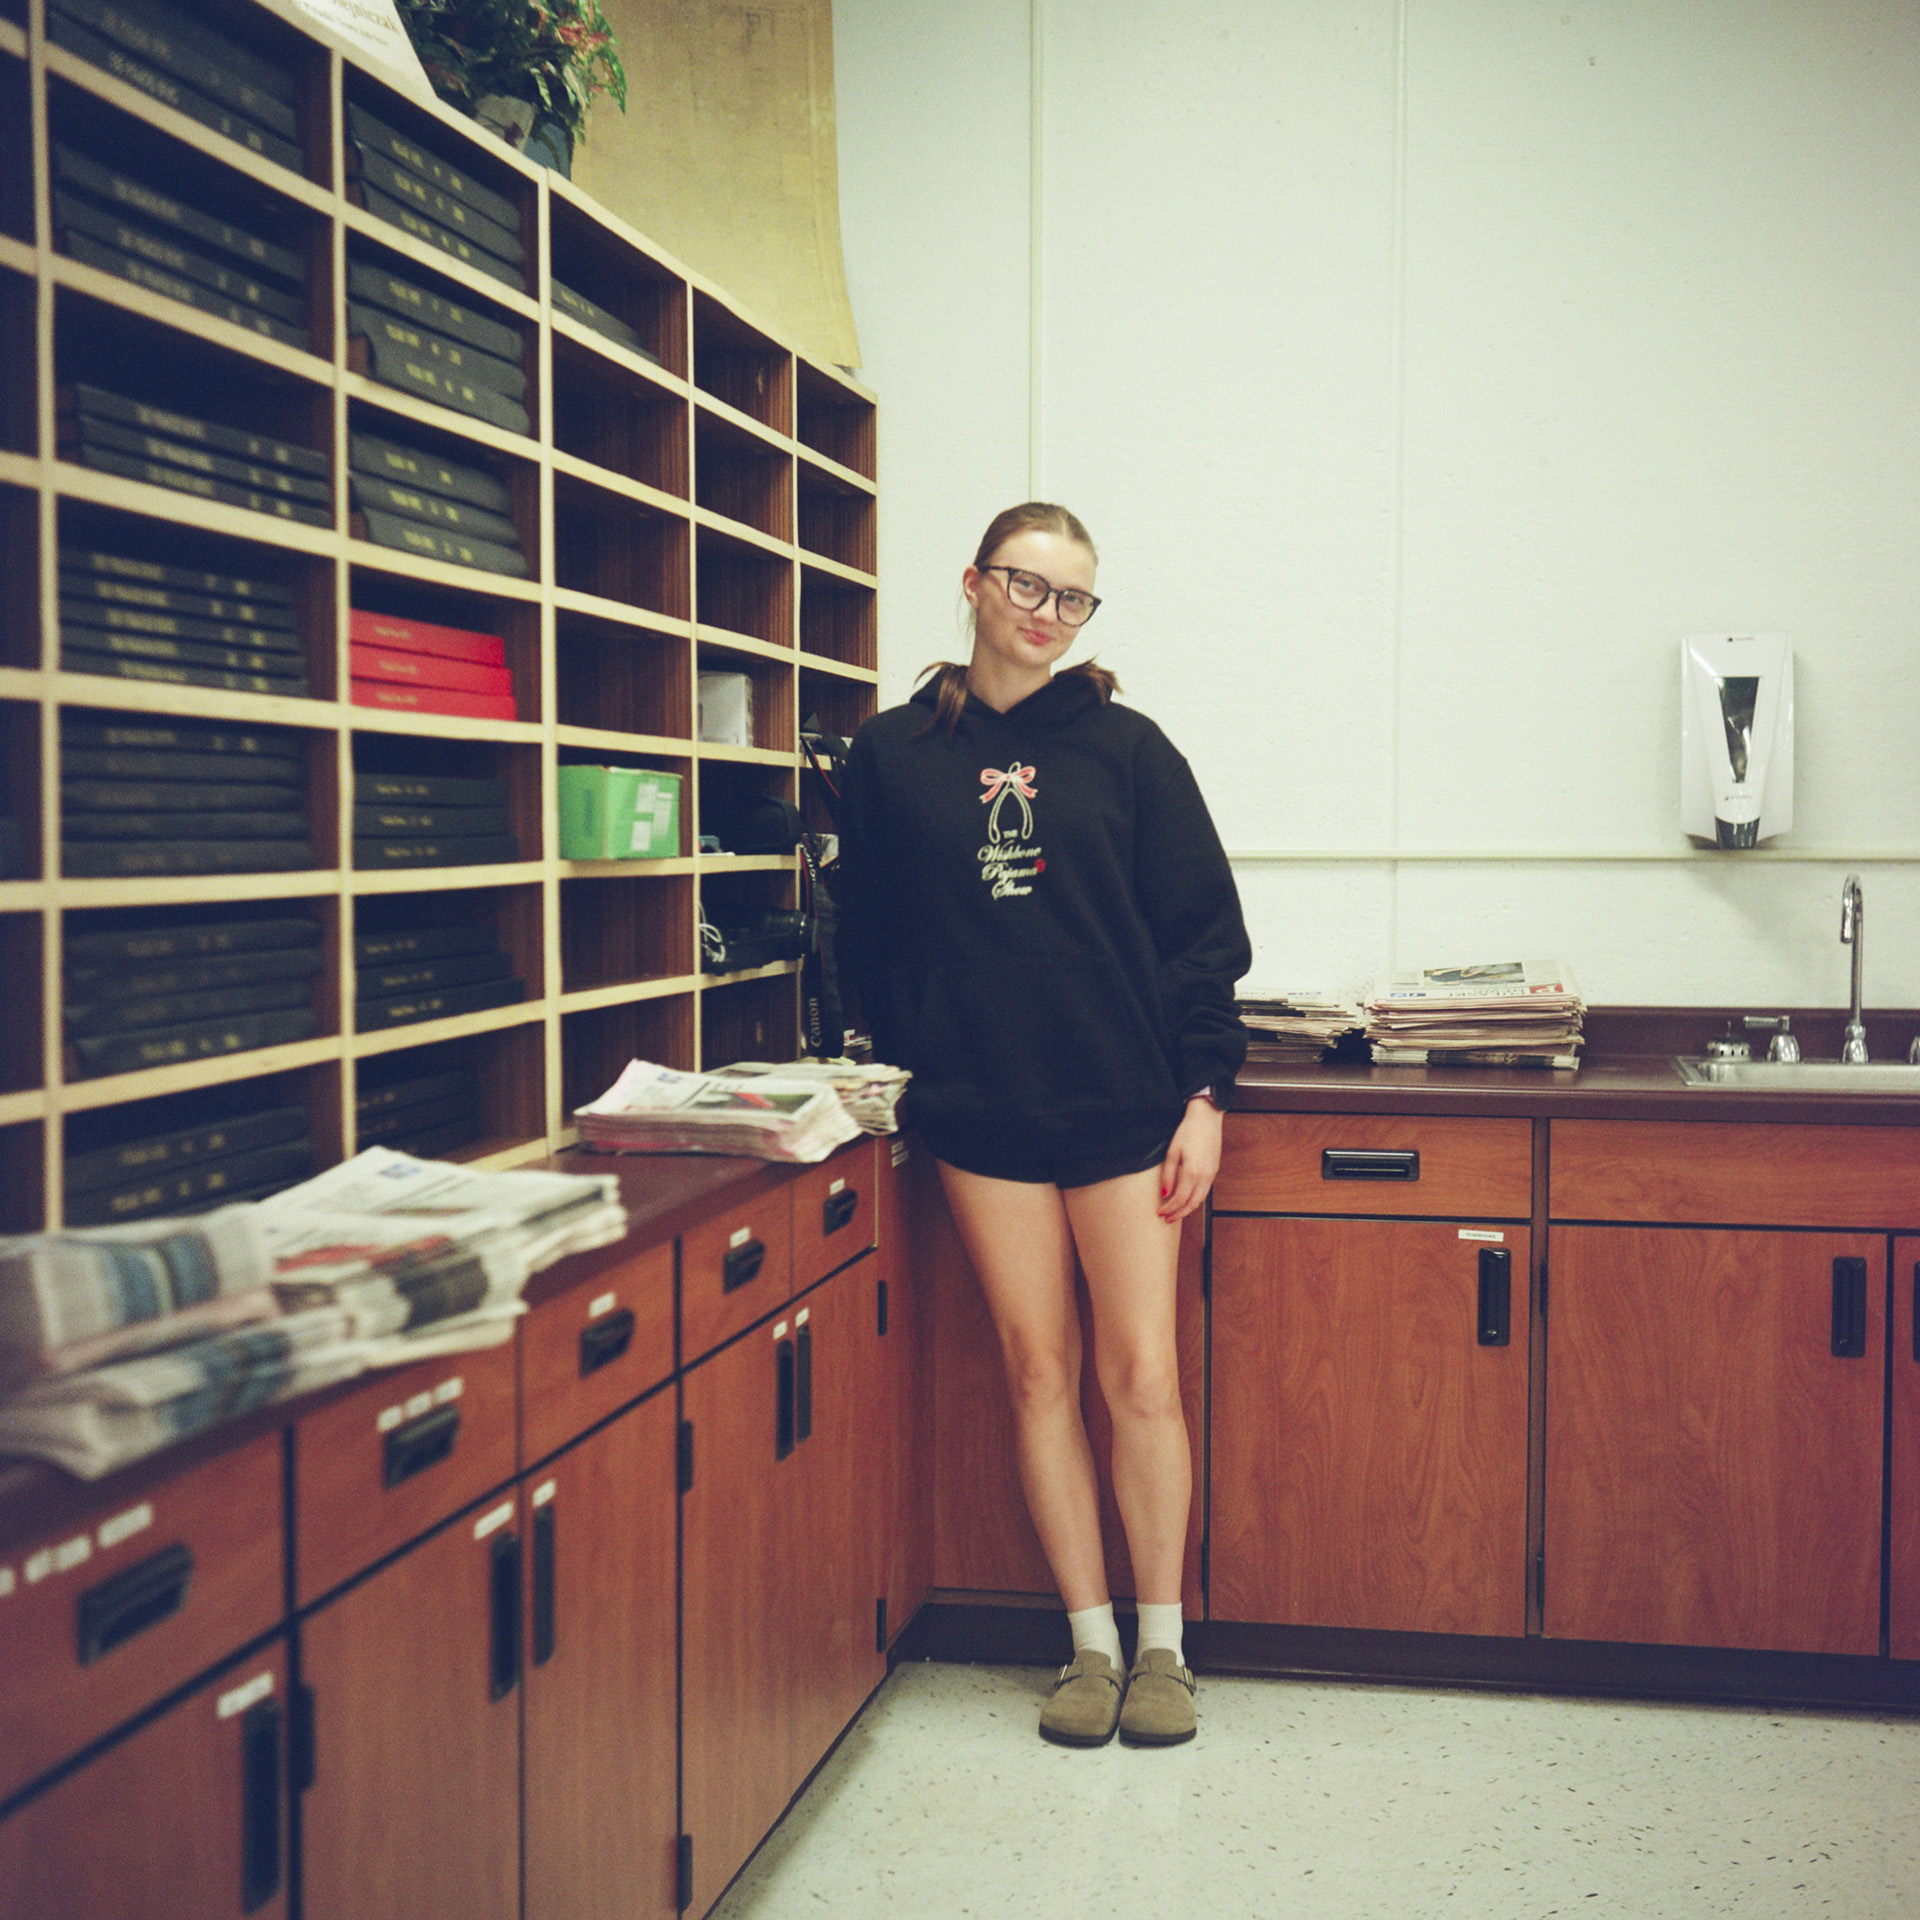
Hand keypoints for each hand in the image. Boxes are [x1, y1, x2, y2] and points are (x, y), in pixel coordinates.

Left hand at [1157, 1095, 1222, 1221]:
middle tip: (1167, 1218)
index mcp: (1193, 1172)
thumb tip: (1164, 1193)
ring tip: (1176, 1212)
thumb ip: (1168, 1175)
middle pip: (1192, 1204)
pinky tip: (1186, 1199)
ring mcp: (1212, 1174)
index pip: (1180, 1199)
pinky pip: (1205, 1191)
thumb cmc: (1188, 1131)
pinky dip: (1195, 1199)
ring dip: (1188, 1208)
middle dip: (1179, 1213)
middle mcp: (1205, 1176)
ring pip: (1200, 1199)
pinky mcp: (1214, 1170)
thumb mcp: (1172, 1152)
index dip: (1169, 1208)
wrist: (1206, 1118)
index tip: (1160, 1212)